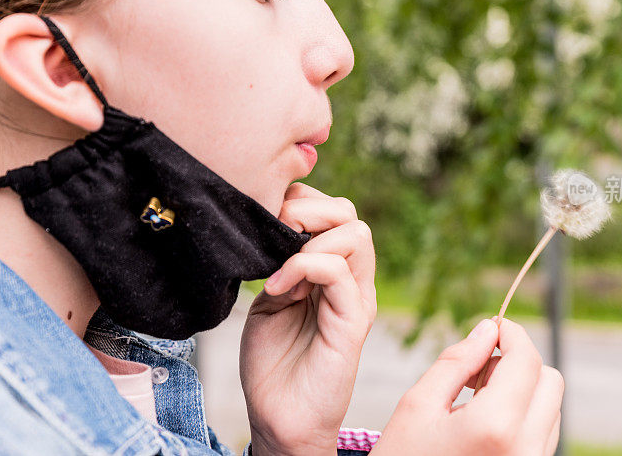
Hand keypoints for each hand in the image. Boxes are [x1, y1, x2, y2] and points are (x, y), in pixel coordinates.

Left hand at [239, 182, 376, 455]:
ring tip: (278, 264)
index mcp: (332, 271)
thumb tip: (280, 226)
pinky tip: (277, 287)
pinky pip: (339, 272)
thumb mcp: (271, 299)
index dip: (300, 203)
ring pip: (355, 233)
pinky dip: (303, 266)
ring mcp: (356, 299)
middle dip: (307, 210)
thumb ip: (282, 264)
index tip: (266, 223)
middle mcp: (351, 280)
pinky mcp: (353, 322)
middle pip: (349, 213)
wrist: (279, 418)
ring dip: (308, 236)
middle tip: (274, 234)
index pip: (333, 211)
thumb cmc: (273, 363)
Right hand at [371, 318, 562, 455]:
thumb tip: (487, 329)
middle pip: (550, 380)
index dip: (512, 334)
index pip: (527, 360)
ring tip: (475, 401)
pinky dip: (523, 417)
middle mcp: (527, 451)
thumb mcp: (417, 406)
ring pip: (551, 408)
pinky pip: (544, 435)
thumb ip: (456, 362)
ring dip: (523, 391)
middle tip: (477, 370)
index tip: (493, 327)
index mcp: (496, 427)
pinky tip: (485, 424)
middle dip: (519, 363)